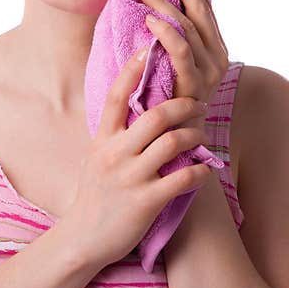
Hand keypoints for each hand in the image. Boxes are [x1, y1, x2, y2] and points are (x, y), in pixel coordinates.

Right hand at [64, 47, 214, 269]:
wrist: (83, 239)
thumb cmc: (95, 195)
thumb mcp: (96, 157)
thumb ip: (113, 132)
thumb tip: (131, 103)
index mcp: (102, 139)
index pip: (117, 96)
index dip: (133, 70)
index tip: (150, 48)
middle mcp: (114, 154)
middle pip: (155, 116)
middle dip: (183, 105)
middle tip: (199, 104)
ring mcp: (130, 178)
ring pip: (173, 142)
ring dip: (195, 135)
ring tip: (202, 136)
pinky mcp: (146, 202)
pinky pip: (182, 178)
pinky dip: (200, 170)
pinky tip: (205, 168)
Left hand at [135, 0, 230, 130]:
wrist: (173, 147)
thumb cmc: (164, 103)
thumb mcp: (169, 66)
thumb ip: (168, 40)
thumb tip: (150, 7)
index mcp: (213, 49)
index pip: (202, 6)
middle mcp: (217, 58)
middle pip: (199, 10)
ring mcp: (208, 73)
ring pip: (187, 27)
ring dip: (163, 4)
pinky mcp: (195, 87)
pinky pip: (181, 53)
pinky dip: (166, 34)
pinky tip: (149, 21)